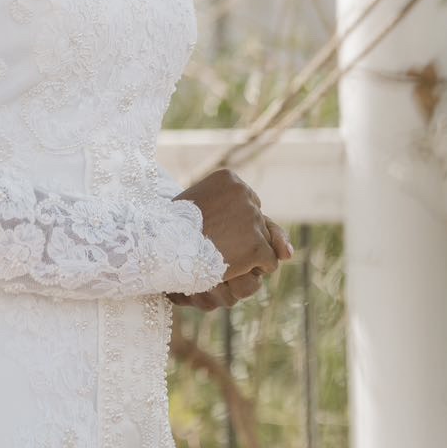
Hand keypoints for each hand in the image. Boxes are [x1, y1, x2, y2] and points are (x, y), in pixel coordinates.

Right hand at [166, 167, 292, 310]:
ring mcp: (252, 219)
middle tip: (212, 243)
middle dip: (241, 238)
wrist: (156, 246)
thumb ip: (250, 224)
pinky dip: (251, 269)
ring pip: (264, 244)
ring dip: (244, 254)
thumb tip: (290, 254)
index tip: (208, 228)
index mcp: (228, 178)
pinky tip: (228, 266)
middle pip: (257, 224)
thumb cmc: (173, 231)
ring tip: (217, 254)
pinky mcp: (256, 245)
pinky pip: (268, 262)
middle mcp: (245, 194)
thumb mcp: (207, 215)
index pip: (247, 205)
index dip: (229, 223)